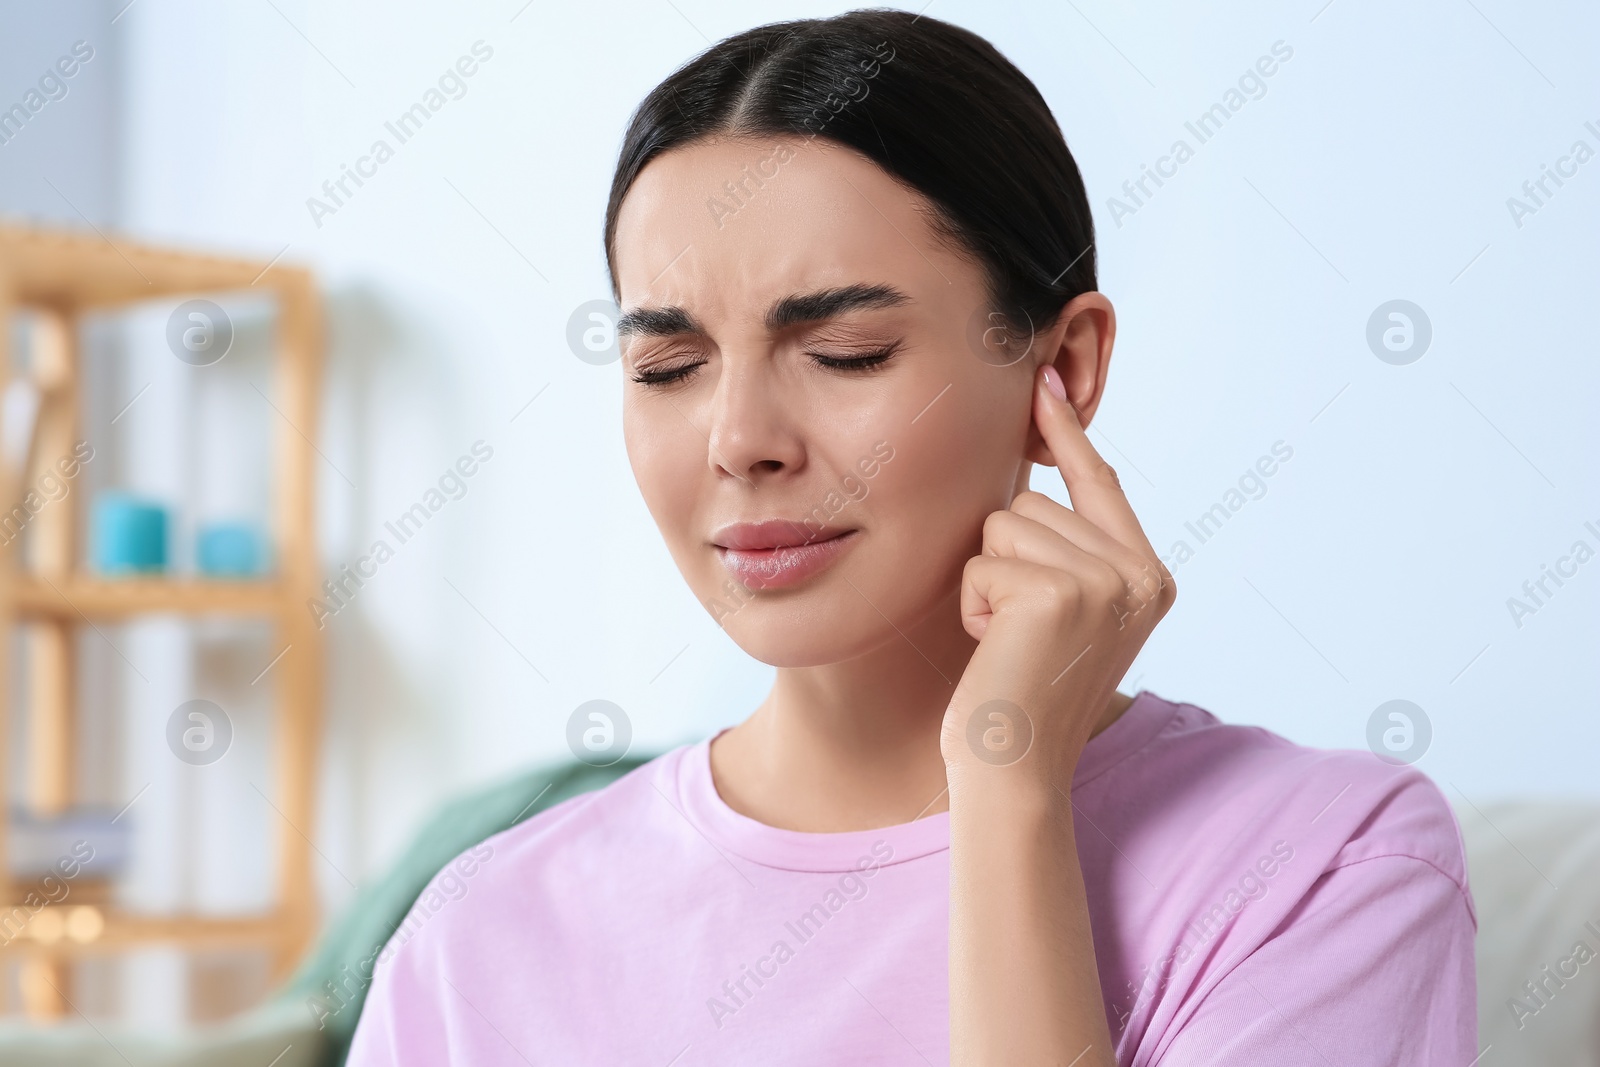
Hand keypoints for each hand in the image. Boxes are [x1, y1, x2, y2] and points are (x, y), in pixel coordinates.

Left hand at [939, 363, 1175, 791]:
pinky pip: (980, 561)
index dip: (1066, 433)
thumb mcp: (1064, 613)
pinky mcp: (1059, 591)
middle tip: (1017, 633)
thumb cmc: (1022, 694)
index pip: (1100, 484)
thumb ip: (1067, 549)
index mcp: (1149, 576)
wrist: (1014, 769)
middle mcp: (1140, 574)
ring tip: (1007, 640)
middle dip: (1002, 562)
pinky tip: (993, 648)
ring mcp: (1106, 581)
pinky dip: (970, 603)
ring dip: (984, 582)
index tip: (1043, 379)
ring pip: (1003, 526)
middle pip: (1033, 505)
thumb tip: (1030, 474)